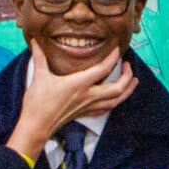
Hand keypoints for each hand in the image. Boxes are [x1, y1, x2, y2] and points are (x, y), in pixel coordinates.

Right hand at [6, 41, 137, 161]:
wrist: (36, 126)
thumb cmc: (37, 103)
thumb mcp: (39, 76)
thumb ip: (39, 57)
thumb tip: (34, 42)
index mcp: (78, 84)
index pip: (103, 69)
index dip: (112, 58)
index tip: (117, 48)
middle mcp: (87, 96)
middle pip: (117, 88)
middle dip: (127, 76)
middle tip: (128, 65)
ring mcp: (88, 106)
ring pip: (116, 100)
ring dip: (127, 90)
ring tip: (134, 81)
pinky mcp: (85, 113)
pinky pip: (106, 109)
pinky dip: (115, 102)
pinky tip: (117, 98)